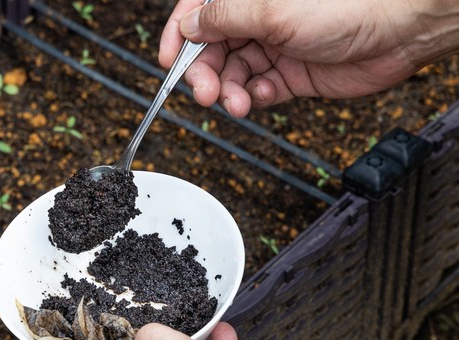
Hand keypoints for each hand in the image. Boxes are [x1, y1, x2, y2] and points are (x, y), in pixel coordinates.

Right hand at [159, 0, 458, 115]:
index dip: (179, 34)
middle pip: (212, 47)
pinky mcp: (291, 73)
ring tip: (236, 103)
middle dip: (203, 72)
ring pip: (232, 73)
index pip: (199, 10)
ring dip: (228, 91)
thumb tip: (189, 25)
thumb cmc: (347, 4)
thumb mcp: (272, 9)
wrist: (400, 30)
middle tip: (204, 92)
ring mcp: (274, 45)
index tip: (167, 60)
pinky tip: (263, 98)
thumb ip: (224, 18)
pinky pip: (259, 90)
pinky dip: (255, 98)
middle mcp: (258, 17)